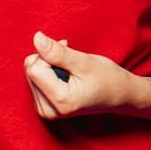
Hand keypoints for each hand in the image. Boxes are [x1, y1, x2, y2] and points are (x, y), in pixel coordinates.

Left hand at [25, 31, 145, 120]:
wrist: (119, 96)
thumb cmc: (107, 78)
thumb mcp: (84, 62)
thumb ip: (57, 52)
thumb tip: (36, 38)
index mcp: (60, 101)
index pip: (35, 67)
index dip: (50, 55)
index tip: (69, 54)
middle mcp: (48, 110)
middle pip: (31, 71)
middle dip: (48, 60)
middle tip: (71, 62)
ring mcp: (46, 111)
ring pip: (31, 75)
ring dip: (49, 66)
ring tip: (71, 70)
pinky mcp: (44, 108)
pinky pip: (35, 81)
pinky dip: (48, 73)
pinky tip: (65, 76)